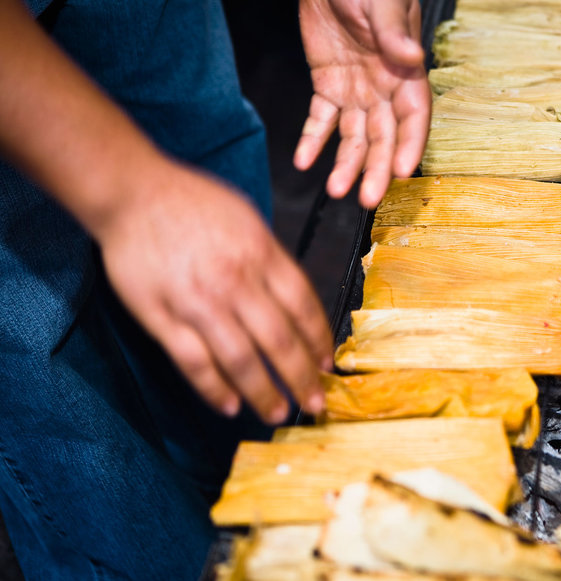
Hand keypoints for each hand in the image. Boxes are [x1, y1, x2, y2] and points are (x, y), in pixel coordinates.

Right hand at [97, 161, 333, 423]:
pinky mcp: (162, 318)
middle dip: (302, 377)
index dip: (320, 340)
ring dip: (264, 393)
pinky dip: (214, 389)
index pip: (303, 307)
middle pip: (280, 340)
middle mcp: (235, 282)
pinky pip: (194, 363)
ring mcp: (198, 303)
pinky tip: (230, 406)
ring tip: (278, 413)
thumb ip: (272, 260)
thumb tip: (295, 302)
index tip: (328, 362)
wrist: (132, 193)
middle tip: (316, 402)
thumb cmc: (193, 202)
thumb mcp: (248, 219)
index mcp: (261, 254)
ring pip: (241, 360)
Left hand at [293, 0, 430, 207]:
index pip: (413, 116)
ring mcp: (356, 91)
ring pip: (353, 137)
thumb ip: (394, 34)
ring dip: (345, 165)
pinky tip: (304, 161)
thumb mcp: (382, 4)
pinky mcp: (328, 86)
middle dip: (375, 168)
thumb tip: (412, 59)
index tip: (401, 171)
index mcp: (404, 71)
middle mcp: (383, 88)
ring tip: (335, 190)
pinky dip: (312, 140)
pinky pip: (321, 120)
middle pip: (383, 137)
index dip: (409, 144)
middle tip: (367, 198)